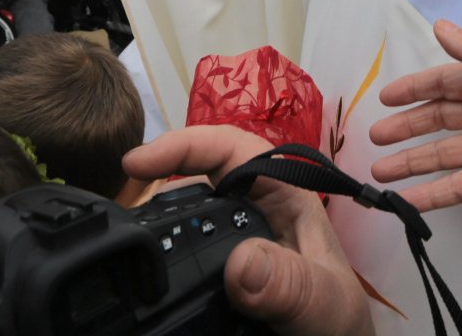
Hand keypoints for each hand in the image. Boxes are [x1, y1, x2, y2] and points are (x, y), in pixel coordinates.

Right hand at [124, 126, 373, 335]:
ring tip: (127, 243)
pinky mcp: (219, 280)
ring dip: (157, 224)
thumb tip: (241, 262)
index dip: (183, 145)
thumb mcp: (323, 304)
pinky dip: (163, 262)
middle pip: (197, 180)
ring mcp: (235, 248)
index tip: (136, 164)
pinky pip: (184, 258)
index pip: (232, 149)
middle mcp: (256, 215)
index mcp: (286, 199)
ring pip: (186, 219)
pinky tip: (144, 276)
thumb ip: (289, 284)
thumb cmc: (341, 328)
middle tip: (121, 214)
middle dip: (158, 186)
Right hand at [368, 20, 461, 218]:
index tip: (384, 97)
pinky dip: (431, 195)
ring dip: (410, 163)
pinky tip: (407, 201)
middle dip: (406, 127)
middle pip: (438, 120)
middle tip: (373, 138)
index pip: (444, 82)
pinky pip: (457, 188)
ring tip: (378, 173)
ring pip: (441, 155)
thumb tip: (439, 25)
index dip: (414, 89)